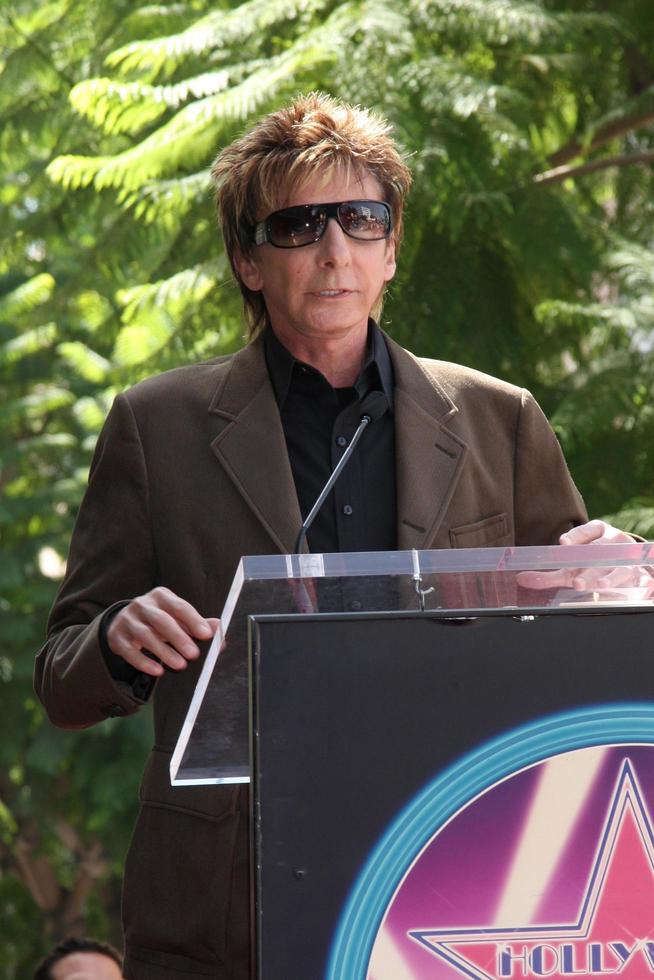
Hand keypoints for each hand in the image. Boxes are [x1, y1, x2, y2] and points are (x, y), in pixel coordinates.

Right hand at [106, 587, 218, 676]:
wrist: (124, 623)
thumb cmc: (158, 621)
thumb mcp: (177, 618)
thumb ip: (197, 624)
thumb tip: (218, 629)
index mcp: (161, 596)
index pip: (179, 607)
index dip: (194, 620)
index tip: (206, 635)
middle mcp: (142, 604)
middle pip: (161, 620)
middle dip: (179, 638)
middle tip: (194, 654)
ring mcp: (127, 620)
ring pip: (145, 635)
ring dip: (164, 652)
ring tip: (180, 665)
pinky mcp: (116, 637)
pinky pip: (130, 651)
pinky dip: (144, 662)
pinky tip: (158, 671)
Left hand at [518, 520, 649, 592]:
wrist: (625, 562)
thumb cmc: (590, 563)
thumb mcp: (570, 567)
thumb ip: (547, 575)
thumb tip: (520, 579)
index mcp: (597, 531)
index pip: (586, 531)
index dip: (575, 537)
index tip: (563, 543)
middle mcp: (612, 540)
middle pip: (598, 552)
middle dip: (585, 567)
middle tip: (574, 580)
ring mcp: (625, 556)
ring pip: (614, 566)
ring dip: (601, 577)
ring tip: (586, 585)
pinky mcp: (634, 571)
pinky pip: (629, 576)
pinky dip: (619, 581)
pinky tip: (607, 587)